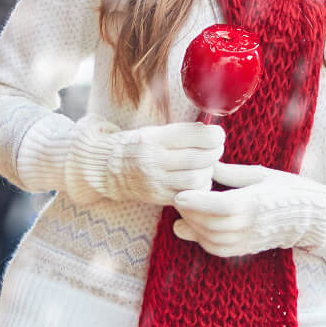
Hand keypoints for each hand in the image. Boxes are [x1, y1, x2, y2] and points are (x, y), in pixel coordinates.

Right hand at [66, 121, 222, 206]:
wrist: (107, 169)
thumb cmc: (137, 146)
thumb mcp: (154, 131)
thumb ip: (181, 132)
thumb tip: (212, 130)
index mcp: (155, 138)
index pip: (195, 135)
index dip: (214, 135)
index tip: (218, 135)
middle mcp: (154, 160)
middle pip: (199, 158)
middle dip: (215, 153)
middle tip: (216, 149)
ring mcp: (156, 181)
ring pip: (196, 178)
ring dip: (208, 171)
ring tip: (207, 165)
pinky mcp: (158, 197)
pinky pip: (189, 195)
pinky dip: (200, 187)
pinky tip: (198, 180)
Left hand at [171, 163, 325, 257]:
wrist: (311, 216)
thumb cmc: (289, 189)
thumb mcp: (262, 174)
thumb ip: (233, 174)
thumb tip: (208, 166)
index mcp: (257, 202)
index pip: (222, 206)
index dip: (198, 202)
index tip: (180, 194)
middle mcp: (252, 225)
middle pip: (211, 223)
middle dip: (189, 212)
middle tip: (177, 196)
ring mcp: (249, 240)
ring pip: (211, 239)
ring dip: (192, 226)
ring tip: (183, 210)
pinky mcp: (247, 248)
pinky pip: (219, 249)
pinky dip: (201, 240)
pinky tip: (193, 227)